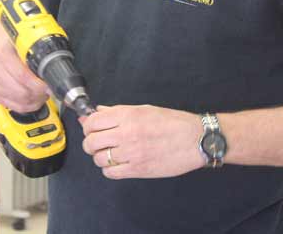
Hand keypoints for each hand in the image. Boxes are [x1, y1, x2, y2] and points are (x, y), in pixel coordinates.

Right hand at [0, 35, 48, 112]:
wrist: (4, 48)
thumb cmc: (16, 46)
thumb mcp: (26, 43)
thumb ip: (37, 54)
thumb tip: (52, 69)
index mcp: (2, 54)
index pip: (23, 76)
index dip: (39, 84)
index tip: (49, 85)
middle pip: (22, 92)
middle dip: (39, 94)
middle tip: (48, 90)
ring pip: (20, 102)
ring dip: (35, 101)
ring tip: (42, 94)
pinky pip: (16, 107)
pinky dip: (29, 106)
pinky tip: (34, 99)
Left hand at [80, 105, 204, 178]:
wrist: (195, 140)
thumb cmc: (173, 122)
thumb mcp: (144, 109)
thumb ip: (117, 111)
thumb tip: (94, 112)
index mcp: (128, 115)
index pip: (92, 122)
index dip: (87, 125)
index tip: (91, 127)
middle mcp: (126, 133)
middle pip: (91, 141)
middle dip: (90, 142)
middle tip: (98, 141)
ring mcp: (131, 153)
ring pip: (98, 158)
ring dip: (99, 156)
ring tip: (110, 153)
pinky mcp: (138, 169)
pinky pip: (110, 173)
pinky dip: (109, 169)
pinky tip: (117, 163)